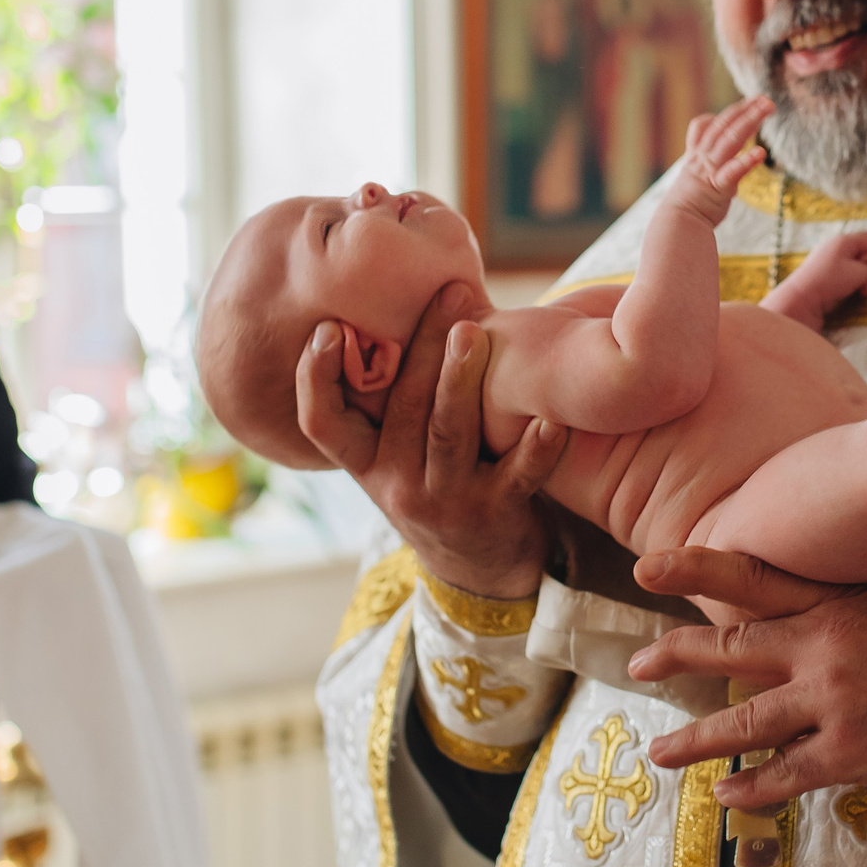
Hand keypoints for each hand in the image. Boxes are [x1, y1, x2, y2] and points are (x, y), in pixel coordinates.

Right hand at [296, 281, 568, 599]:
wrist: (480, 572)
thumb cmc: (441, 482)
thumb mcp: (401, 453)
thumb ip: (400, 395)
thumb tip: (416, 296)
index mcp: (366, 461)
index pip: (322, 422)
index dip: (316, 378)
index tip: (328, 329)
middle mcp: (396, 483)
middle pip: (402, 407)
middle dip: (421, 346)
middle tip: (447, 294)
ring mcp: (444, 501)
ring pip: (447, 433)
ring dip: (459, 380)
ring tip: (473, 332)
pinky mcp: (494, 515)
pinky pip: (516, 476)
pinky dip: (535, 448)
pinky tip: (550, 419)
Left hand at [627, 550, 866, 805]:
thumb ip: (841, 624)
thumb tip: (795, 640)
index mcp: (839, 606)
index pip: (754, 579)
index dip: (696, 570)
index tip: (646, 568)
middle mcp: (827, 646)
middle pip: (732, 646)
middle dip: (676, 655)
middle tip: (636, 661)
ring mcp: (835, 700)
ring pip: (744, 722)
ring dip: (696, 740)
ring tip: (661, 750)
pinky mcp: (852, 752)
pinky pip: (783, 774)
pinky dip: (749, 788)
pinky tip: (726, 795)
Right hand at [661, 95, 772, 222]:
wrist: (677, 226)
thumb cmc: (690, 204)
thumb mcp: (696, 177)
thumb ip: (709, 163)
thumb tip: (723, 158)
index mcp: (696, 154)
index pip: (707, 125)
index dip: (726, 114)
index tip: (746, 104)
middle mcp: (702, 157)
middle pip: (723, 126)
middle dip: (744, 110)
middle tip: (765, 99)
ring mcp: (709, 170)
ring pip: (729, 140)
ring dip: (749, 121)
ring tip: (768, 108)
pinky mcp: (717, 187)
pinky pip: (732, 171)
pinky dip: (746, 160)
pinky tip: (761, 152)